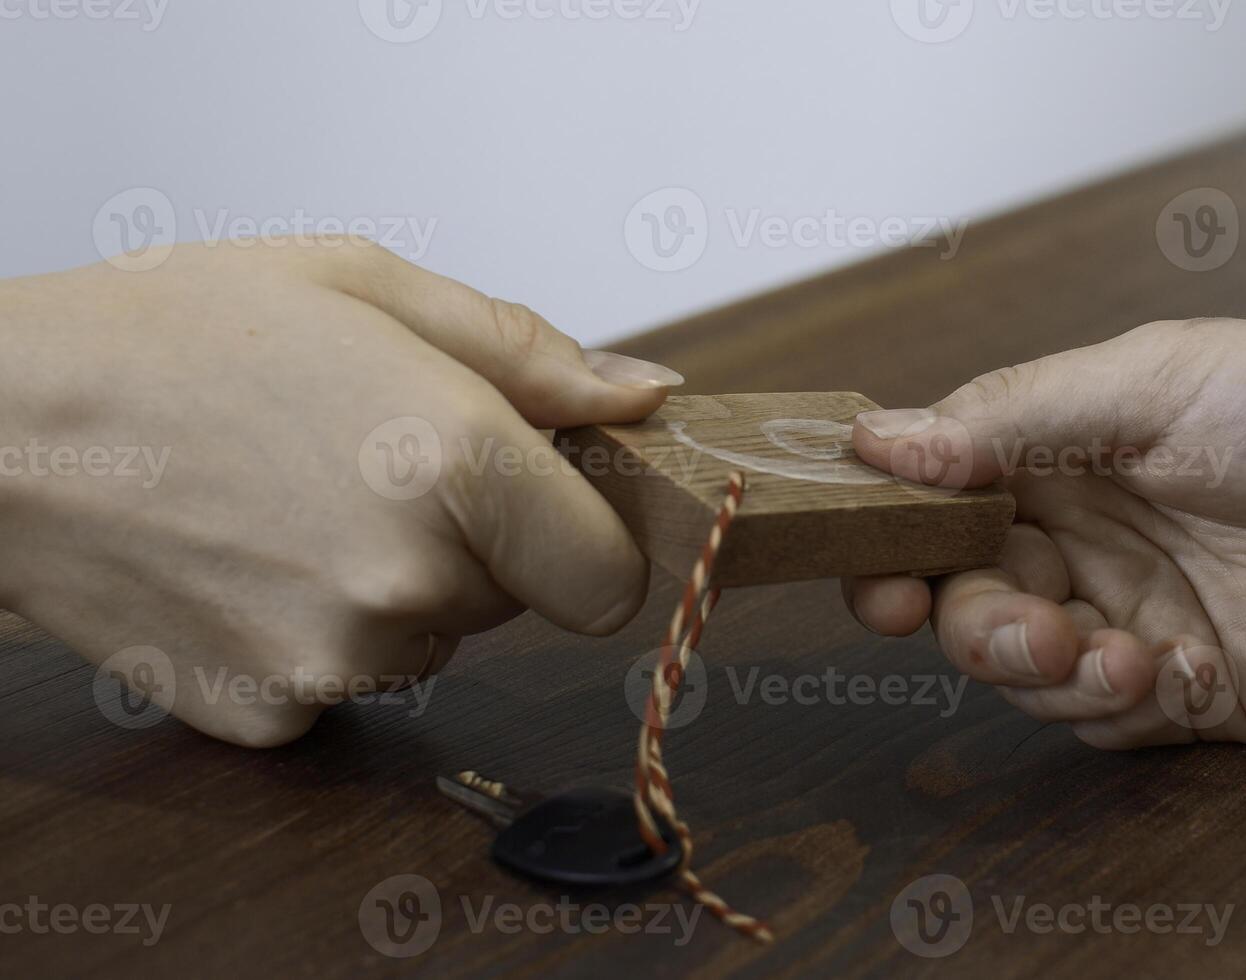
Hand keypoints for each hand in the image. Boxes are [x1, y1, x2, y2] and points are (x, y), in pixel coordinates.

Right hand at [0, 240, 683, 745]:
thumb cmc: (171, 333)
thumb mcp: (367, 287)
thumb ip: (531, 353)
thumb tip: (644, 396)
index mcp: (456, 466)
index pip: (614, 579)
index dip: (590, 537)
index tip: (551, 503)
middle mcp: (406, 583)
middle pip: (520, 600)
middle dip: (478, 540)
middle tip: (377, 463)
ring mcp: (334, 663)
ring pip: (434, 640)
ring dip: (398, 586)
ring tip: (299, 500)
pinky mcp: (268, 714)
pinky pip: (348, 680)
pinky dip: (317, 631)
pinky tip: (251, 558)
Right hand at [845, 318, 1245, 747]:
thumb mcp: (1150, 380)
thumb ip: (1010, 417)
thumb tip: (876, 439)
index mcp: (1053, 459)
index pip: (936, 510)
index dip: (892, 548)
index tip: (882, 579)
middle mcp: (1077, 544)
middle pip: (965, 606)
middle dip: (977, 627)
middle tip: (1033, 627)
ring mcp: (1128, 619)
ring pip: (1024, 678)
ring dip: (1054, 675)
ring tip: (1129, 653)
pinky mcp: (1184, 691)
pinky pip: (1105, 723)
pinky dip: (1125, 706)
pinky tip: (1186, 668)